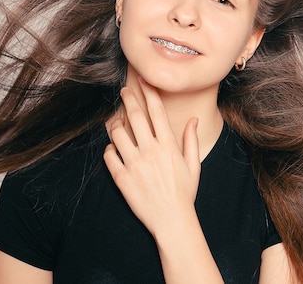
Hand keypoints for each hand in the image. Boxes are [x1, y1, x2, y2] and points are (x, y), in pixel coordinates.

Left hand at [103, 80, 200, 235]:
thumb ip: (191, 140)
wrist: (171, 220)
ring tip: (116, 122)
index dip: (149, 93)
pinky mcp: (121, 178)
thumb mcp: (193, 165)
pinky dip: (109, 148)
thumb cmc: (184, 193)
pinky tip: (113, 148)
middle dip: (128, 99)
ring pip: (117, 133)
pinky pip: (109, 155)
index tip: (143, 81)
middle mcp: (150, 151)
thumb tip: (193, 120)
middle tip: (124, 90)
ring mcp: (134, 164)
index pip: (157, 111)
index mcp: (168, 146)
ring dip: (115, 124)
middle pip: (134, 116)